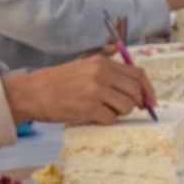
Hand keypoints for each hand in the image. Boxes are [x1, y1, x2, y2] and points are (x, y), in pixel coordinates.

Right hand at [4, 53, 153, 125]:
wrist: (31, 93)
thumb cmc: (57, 83)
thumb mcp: (83, 66)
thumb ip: (106, 68)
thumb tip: (130, 73)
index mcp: (102, 63)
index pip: (137, 74)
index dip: (148, 89)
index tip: (151, 102)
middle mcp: (101, 74)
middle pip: (135, 91)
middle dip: (136, 103)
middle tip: (128, 109)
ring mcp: (96, 91)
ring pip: (127, 106)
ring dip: (120, 113)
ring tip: (104, 110)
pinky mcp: (89, 108)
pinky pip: (112, 119)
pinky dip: (106, 121)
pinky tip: (93, 116)